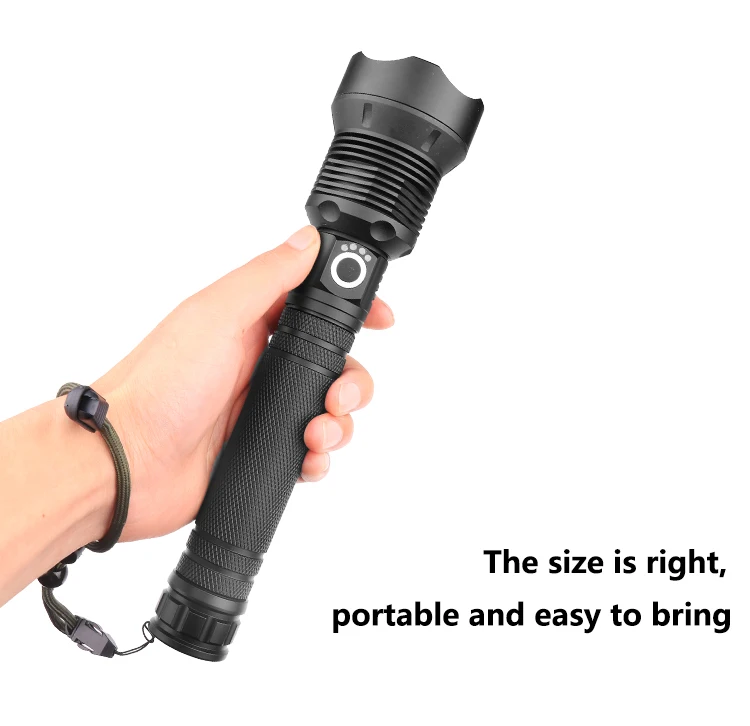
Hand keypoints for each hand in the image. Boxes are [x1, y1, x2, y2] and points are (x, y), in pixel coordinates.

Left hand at [94, 226, 392, 541]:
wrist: (128, 461)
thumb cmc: (160, 384)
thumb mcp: (218, 314)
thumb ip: (268, 277)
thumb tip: (308, 239)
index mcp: (253, 324)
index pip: (318, 307)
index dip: (354, 311)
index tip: (381, 318)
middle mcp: (262, 364)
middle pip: (336, 365)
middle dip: (352, 382)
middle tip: (340, 394)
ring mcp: (264, 409)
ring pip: (330, 410)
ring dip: (339, 423)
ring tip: (317, 432)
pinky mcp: (263, 450)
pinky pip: (312, 452)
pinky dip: (320, 456)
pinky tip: (308, 457)